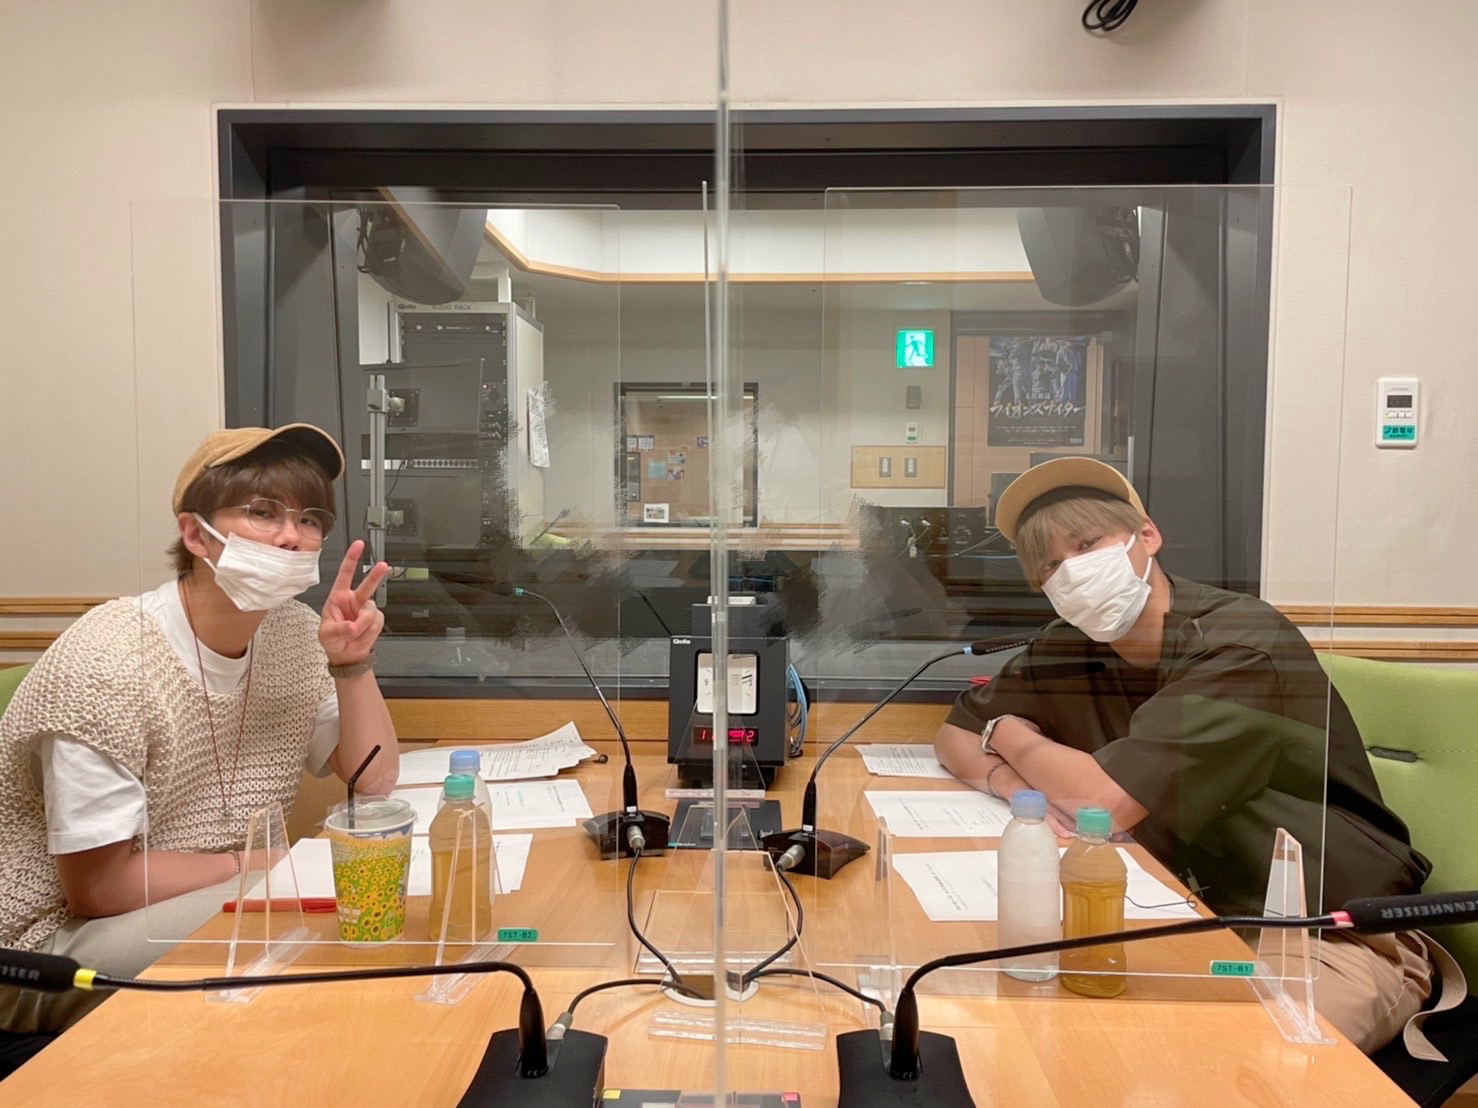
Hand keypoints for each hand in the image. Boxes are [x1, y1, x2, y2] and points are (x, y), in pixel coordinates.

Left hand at [319, 540, 390, 666]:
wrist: (346, 655)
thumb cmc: (332, 641)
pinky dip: (368, 633)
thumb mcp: (327, 635)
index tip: (359, 545)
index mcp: (338, 598)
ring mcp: (366, 610)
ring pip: (370, 613)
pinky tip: (361, 636)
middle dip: (375, 575)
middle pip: (367, 585)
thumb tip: (352, 626)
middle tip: (383, 566)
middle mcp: (354, 601)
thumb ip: (339, 629)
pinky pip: (376, 624)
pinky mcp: (376, 620)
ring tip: (353, 635)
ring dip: (362, 627)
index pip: (345, 575)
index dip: (352, 559)